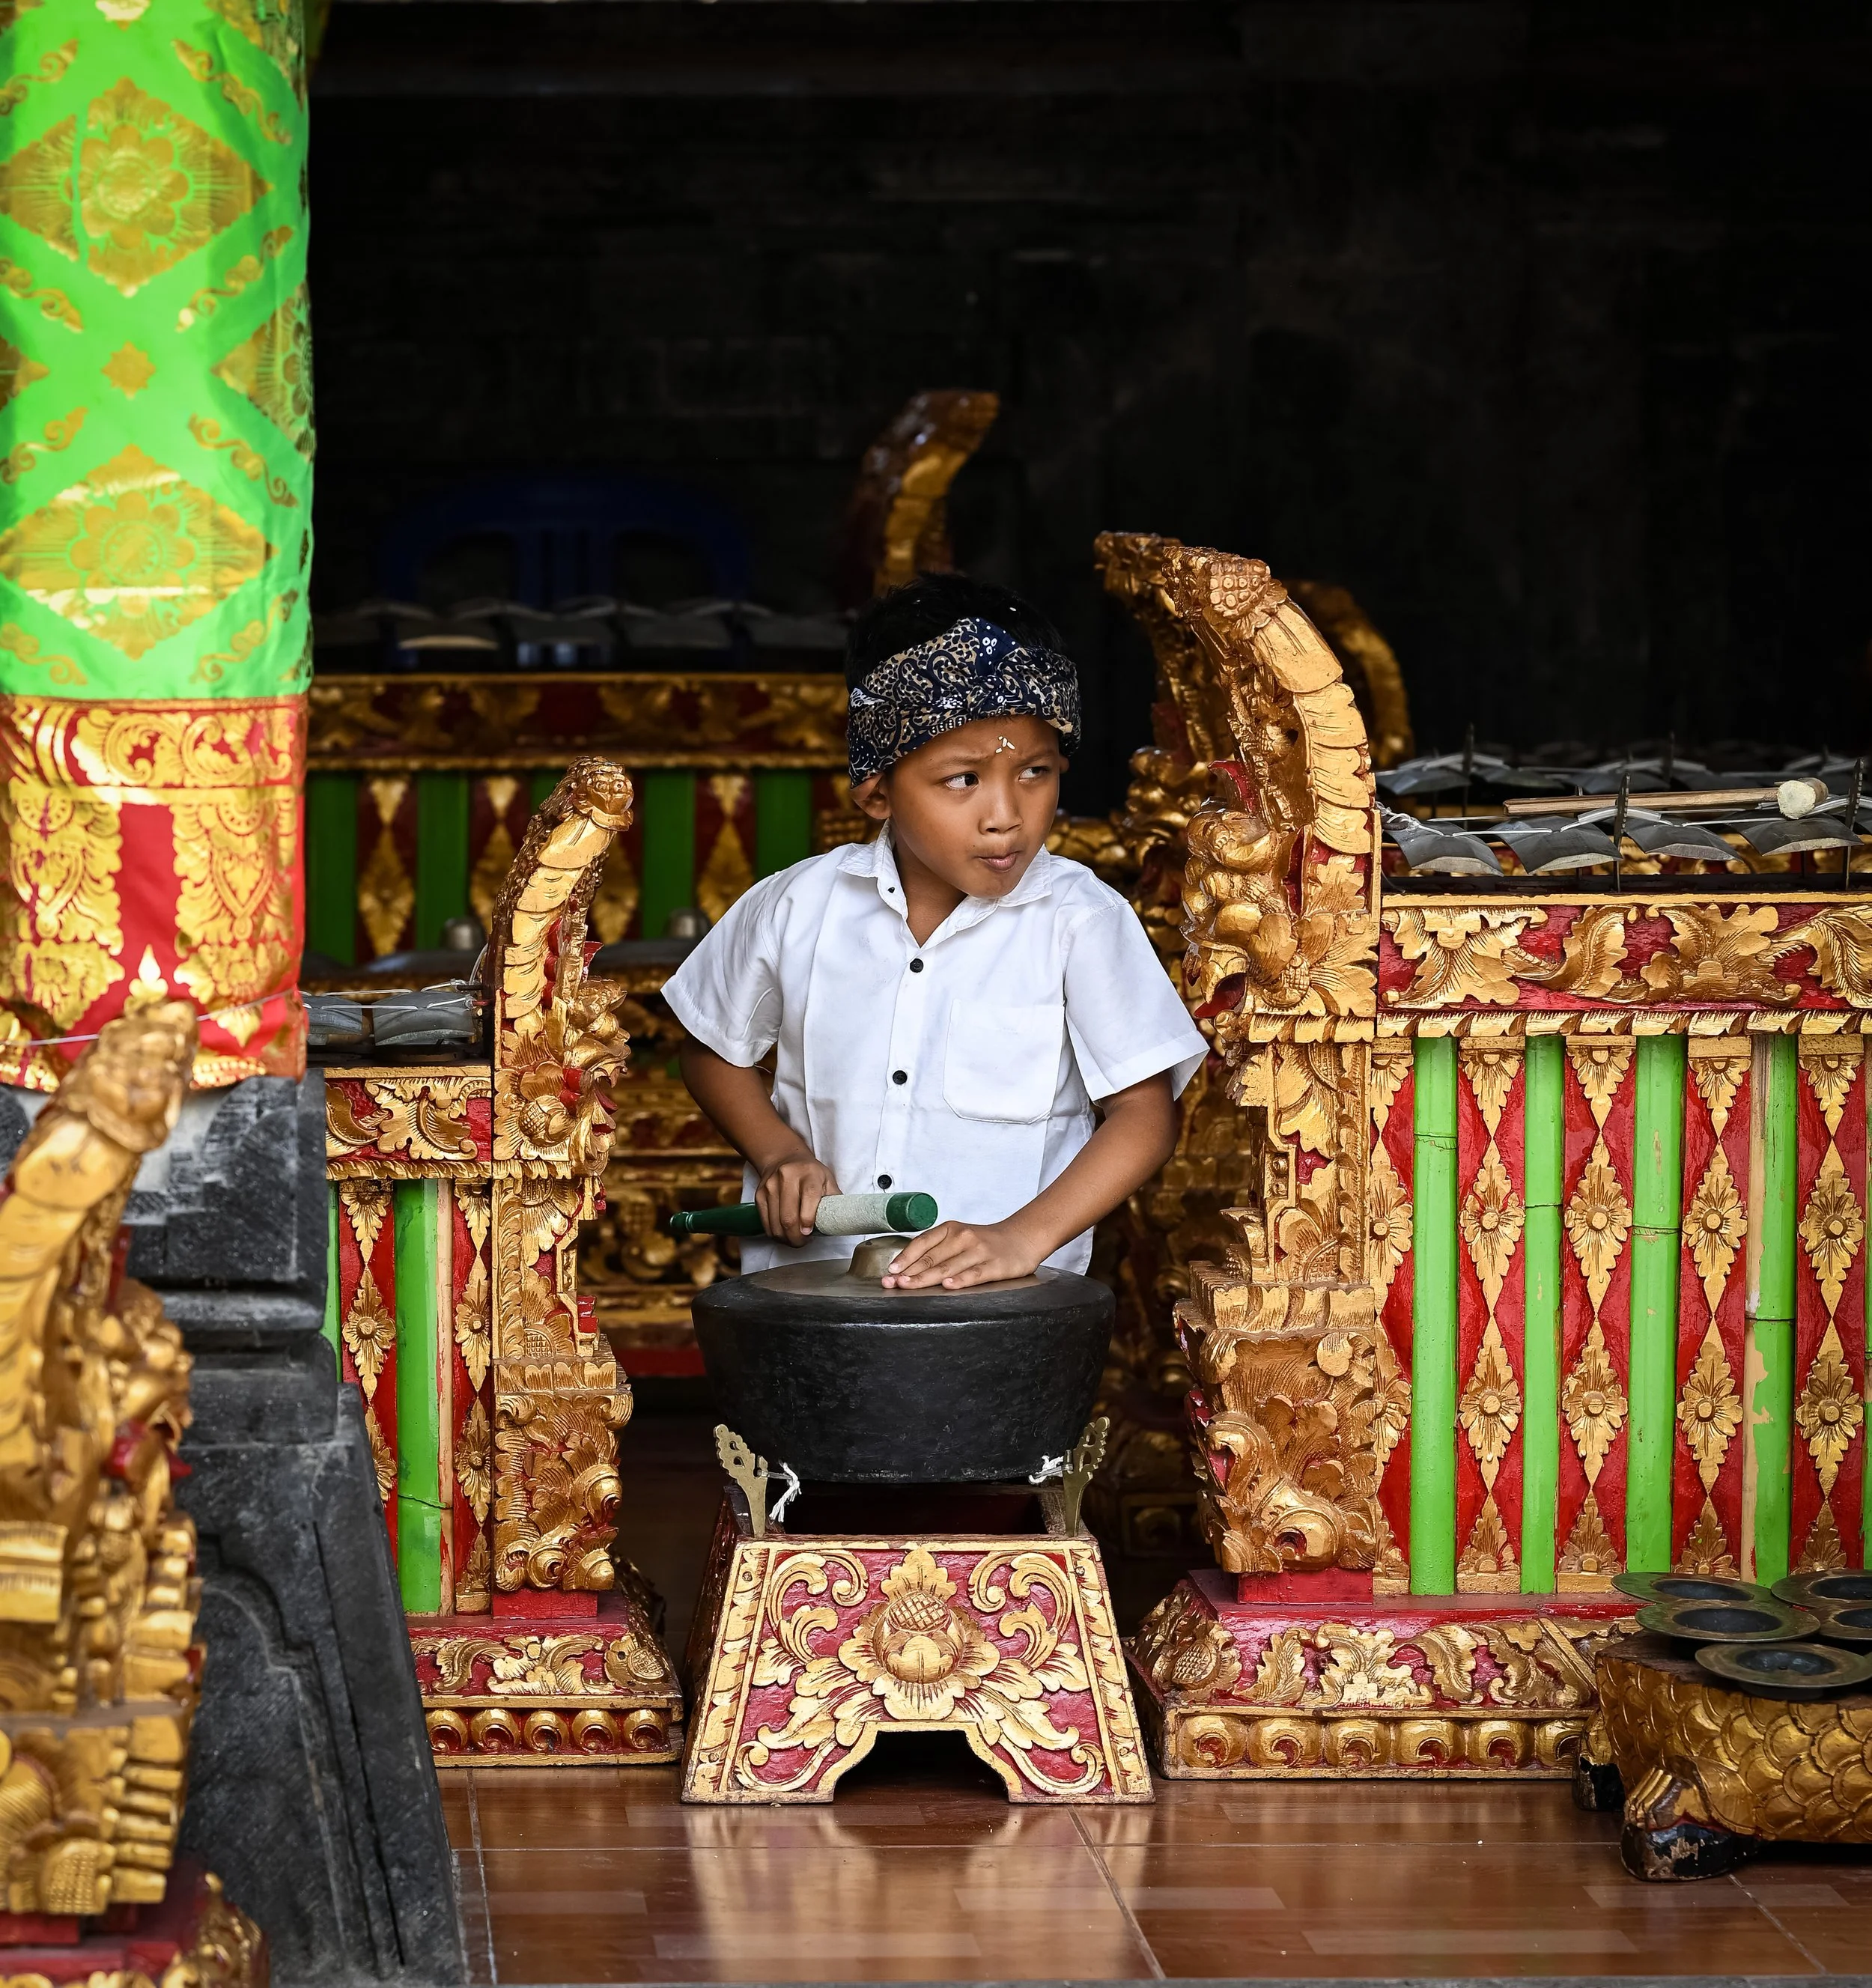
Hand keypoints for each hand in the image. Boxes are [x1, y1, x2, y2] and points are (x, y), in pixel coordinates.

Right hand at [755, 1152, 839, 1245]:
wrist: (784, 1158)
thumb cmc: (810, 1173)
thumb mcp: (827, 1180)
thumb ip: (834, 1200)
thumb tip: (842, 1222)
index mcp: (809, 1173)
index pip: (809, 1198)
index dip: (808, 1220)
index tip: (810, 1234)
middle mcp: (787, 1177)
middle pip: (788, 1217)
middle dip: (796, 1237)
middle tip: (803, 1242)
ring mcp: (770, 1186)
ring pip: (775, 1223)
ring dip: (785, 1238)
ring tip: (794, 1239)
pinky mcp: (759, 1194)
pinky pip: (765, 1223)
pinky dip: (775, 1234)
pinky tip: (784, 1233)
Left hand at [880, 1219, 1041, 1290]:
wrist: (1022, 1238)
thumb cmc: (985, 1242)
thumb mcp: (959, 1238)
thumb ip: (937, 1250)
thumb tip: (906, 1268)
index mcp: (951, 1229)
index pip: (922, 1243)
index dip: (905, 1257)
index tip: (891, 1270)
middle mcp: (963, 1237)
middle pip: (931, 1258)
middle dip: (909, 1272)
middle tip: (892, 1283)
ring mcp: (979, 1251)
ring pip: (947, 1267)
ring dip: (925, 1278)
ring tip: (908, 1286)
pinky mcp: (994, 1265)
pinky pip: (973, 1274)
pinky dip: (959, 1280)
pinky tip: (947, 1286)